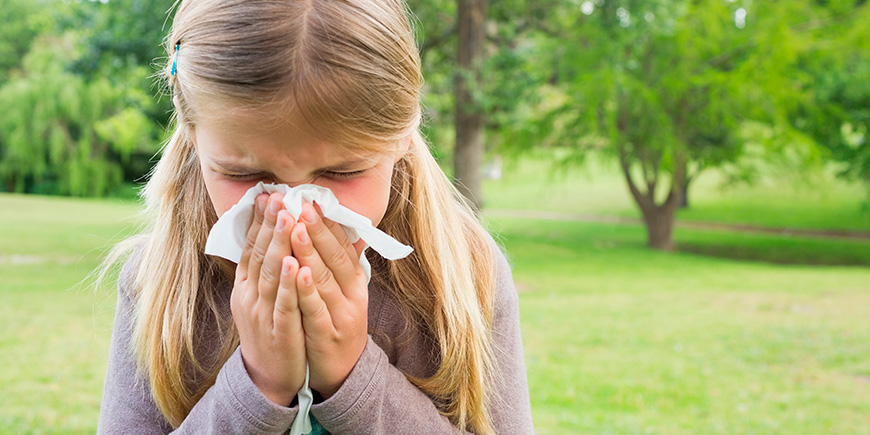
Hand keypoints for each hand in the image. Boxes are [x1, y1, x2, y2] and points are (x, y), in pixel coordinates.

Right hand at [231, 192, 306, 405]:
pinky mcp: (279, 332)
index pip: (251, 247)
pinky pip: (284, 304)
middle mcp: (249, 296)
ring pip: (270, 275)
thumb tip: (280, 234)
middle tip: (277, 196)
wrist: (269, 379)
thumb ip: (270, 267)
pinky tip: (294, 264)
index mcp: (245, 286)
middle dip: (269, 224)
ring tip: (287, 219)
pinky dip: (288, 284)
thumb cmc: (272, 330)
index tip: (267, 195)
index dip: (258, 221)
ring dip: (278, 245)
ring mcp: (262, 314)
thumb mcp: (264, 296)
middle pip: (259, 254)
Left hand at [290, 202, 367, 398]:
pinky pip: (316, 309)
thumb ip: (345, 264)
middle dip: (317, 229)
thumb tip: (351, 232)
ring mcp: (341, 316)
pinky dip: (308, 289)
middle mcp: (352, 296)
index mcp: (355, 283)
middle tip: (301, 204)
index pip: (343, 246)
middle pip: (335, 258)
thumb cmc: (337, 326)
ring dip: (310, 251)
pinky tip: (298, 271)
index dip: (328, 223)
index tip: (311, 200)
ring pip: (324, 279)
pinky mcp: (327, 335)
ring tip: (296, 227)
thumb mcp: (346, 294)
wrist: (343, 374)